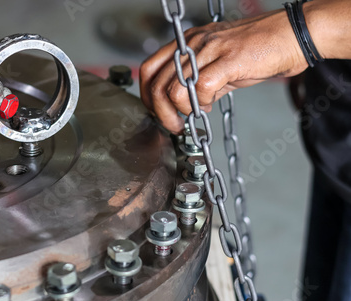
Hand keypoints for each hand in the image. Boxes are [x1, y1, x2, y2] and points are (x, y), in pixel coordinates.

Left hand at [140, 9, 307, 133]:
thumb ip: (200, 83)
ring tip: (192, 119)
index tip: (158, 112)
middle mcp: (193, 44)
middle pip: (156, 83)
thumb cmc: (259, 50)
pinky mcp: (229, 60)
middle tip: (174, 125)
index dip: (147, 96)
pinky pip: (201, 88)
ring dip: (179, 112)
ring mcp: (210, 50)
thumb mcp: (220, 67)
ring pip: (173, 89)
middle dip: (160, 112)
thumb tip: (187, 105)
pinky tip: (212, 106)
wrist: (293, 35)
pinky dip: (202, 104)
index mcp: (187, 44)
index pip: (149, 70)